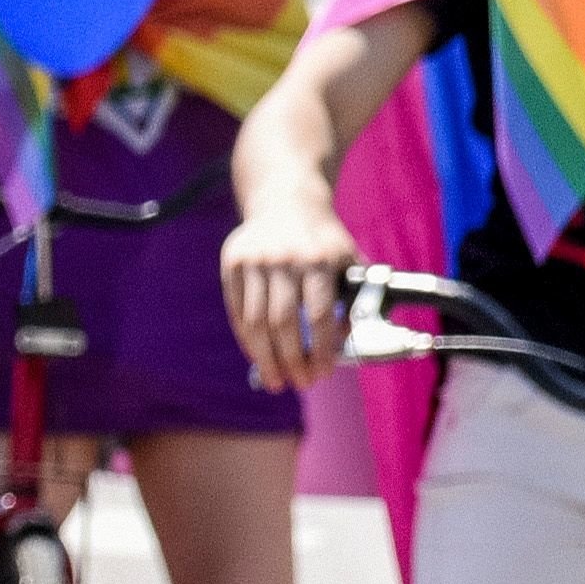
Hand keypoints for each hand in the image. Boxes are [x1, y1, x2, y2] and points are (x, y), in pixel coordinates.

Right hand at [221, 194, 354, 391]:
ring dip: (265, 357)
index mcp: (318, 260)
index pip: (318, 317)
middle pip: (283, 324)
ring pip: (256, 321)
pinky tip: (257, 356)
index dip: (319, 351)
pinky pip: (237, 310)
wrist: (286, 200)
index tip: (321, 373)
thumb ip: (352, 298)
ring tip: (275, 379)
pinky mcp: (232, 263)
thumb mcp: (347, 260)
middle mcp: (284, 259)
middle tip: (299, 383)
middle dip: (291, 360)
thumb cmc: (322, 239)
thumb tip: (343, 344)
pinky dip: (247, 339)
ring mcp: (254, 260)